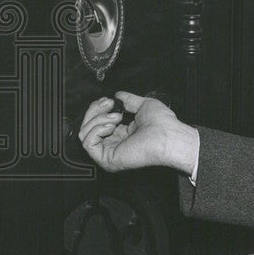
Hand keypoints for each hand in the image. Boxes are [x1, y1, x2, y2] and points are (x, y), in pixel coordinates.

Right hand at [78, 91, 197, 174]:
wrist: (168, 135)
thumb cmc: (162, 123)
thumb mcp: (143, 105)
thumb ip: (129, 100)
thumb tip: (118, 95)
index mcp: (122, 133)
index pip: (98, 121)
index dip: (98, 108)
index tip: (107, 100)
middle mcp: (114, 144)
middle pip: (87, 126)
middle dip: (94, 111)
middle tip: (108, 104)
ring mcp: (109, 152)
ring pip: (84, 133)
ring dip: (97, 119)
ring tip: (116, 116)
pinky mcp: (106, 159)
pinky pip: (88, 143)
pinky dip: (96, 129)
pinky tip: (111, 125)